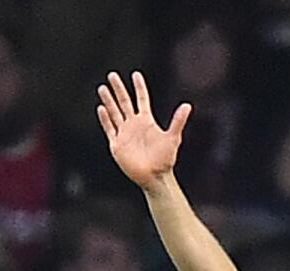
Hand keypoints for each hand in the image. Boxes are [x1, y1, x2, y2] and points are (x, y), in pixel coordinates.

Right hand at [97, 71, 191, 189]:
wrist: (155, 176)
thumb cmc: (166, 159)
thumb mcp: (173, 137)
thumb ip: (178, 121)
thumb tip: (188, 105)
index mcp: (147, 121)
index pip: (141, 99)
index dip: (139, 87)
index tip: (135, 74)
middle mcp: (134, 125)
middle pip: (124, 102)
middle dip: (119, 89)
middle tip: (112, 75)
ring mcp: (124, 133)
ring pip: (114, 113)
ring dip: (108, 100)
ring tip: (103, 88)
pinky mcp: (117, 144)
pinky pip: (109, 128)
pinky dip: (105, 118)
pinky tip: (101, 108)